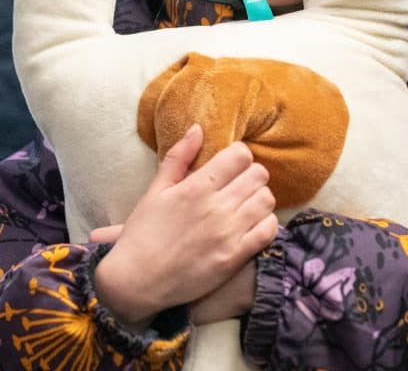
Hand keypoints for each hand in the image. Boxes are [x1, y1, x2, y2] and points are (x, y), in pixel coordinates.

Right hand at [93, 125, 276, 326]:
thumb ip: (179, 157)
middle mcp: (216, 208)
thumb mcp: (156, 189)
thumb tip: (198, 128)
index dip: (238, 155)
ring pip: (267, 200)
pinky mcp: (236, 258)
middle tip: (238, 181)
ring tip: (245, 201)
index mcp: (196, 188)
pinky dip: (265, 222)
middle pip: (258, 175)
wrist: (139, 279)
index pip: (239, 156)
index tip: (230, 163)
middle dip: (250, 173)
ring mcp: (229, 234)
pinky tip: (250, 222)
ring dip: (259, 196)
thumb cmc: (144, 231)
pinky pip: (269, 230)